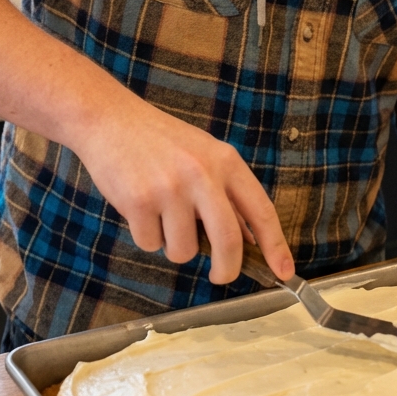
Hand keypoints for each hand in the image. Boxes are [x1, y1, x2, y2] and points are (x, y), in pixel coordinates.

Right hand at [74, 97, 293, 285]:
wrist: (111, 120)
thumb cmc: (161, 142)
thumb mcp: (204, 156)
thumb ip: (226, 194)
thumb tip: (250, 240)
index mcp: (226, 161)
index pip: (261, 210)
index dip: (276, 246)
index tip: (284, 273)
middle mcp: (202, 174)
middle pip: (228, 241)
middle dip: (227, 269)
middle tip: (220, 275)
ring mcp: (170, 188)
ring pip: (184, 250)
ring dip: (173, 245)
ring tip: (161, 214)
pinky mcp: (139, 202)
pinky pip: (150, 244)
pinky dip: (146, 236)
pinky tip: (139, 207)